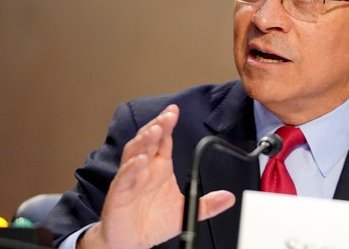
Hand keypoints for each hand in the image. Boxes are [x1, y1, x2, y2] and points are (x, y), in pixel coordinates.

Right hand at [78, 104, 235, 248]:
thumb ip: (207, 204)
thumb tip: (229, 197)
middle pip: (149, 140)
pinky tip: (141, 160)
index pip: (164, 140)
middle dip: (158, 126)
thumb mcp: (186, 211)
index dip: (168, 124)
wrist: (130, 241)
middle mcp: (145, 169)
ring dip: (144, 140)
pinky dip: (132, 167)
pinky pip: (125, 176)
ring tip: (156, 130)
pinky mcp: (119, 192)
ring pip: (135, 152)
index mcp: (159, 167)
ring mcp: (131, 178)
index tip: (174, 111)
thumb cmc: (153, 222)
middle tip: (168, 116)